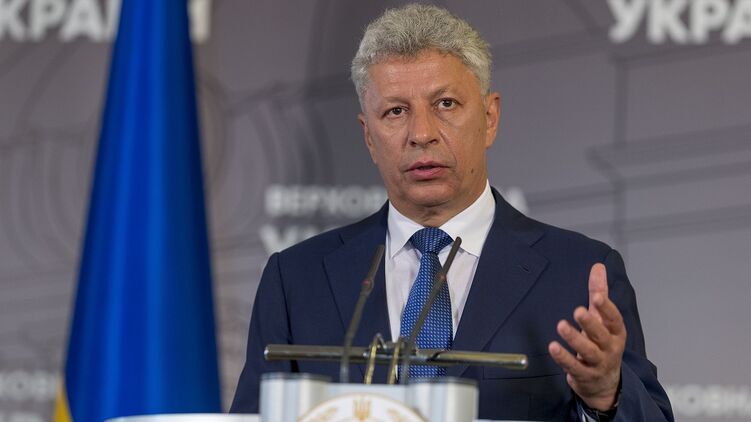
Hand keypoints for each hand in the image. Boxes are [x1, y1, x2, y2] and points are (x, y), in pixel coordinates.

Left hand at [548, 263, 625, 410]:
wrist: (605, 383)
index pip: (614, 319)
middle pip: (601, 335)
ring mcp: (598, 363)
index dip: (607, 308)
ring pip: (588, 351)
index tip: (598, 297)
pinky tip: (553, 347)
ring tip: (561, 326)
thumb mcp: (602, 319)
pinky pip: (574, 367)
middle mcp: (610, 348)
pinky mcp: (585, 376)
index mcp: (616, 332)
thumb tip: (598, 266)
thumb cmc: (603, 344)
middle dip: (590, 323)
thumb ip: (599, 293)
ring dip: (574, 339)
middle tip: (578, 311)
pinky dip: (563, 358)